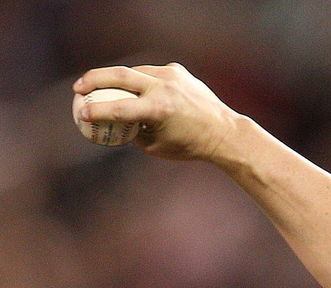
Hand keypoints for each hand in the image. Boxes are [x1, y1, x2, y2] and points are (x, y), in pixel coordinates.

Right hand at [73, 63, 240, 162]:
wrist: (223, 132)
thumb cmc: (189, 145)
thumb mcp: (156, 146)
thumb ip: (132, 131)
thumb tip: (111, 121)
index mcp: (158, 110)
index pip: (118, 108)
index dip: (96, 111)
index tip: (81, 114)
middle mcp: (164, 88)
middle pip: (119, 75)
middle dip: (93, 79)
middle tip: (79, 88)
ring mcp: (171, 75)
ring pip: (134, 71)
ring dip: (118, 80)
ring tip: (106, 89)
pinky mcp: (177, 70)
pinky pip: (151, 72)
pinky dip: (142, 80)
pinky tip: (140, 91)